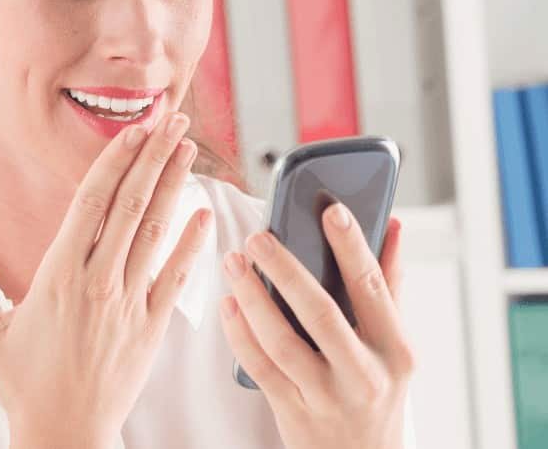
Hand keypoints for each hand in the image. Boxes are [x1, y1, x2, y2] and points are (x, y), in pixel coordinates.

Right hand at [0, 112, 213, 447]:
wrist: (64, 436)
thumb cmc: (19, 382)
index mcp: (58, 275)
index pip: (91, 203)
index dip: (114, 162)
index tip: (132, 130)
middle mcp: (99, 282)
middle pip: (130, 206)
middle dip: (153, 157)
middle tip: (171, 117)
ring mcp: (129, 303)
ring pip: (155, 232)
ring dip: (174, 186)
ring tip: (188, 148)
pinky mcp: (152, 326)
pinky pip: (176, 278)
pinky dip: (191, 244)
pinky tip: (204, 214)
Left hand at [219, 204, 413, 448]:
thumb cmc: (376, 390)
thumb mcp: (393, 344)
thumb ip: (389, 283)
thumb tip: (391, 224)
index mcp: (395, 350)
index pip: (372, 288)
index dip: (352, 247)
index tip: (331, 210)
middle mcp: (364, 375)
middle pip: (321, 313)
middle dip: (286, 270)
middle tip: (259, 236)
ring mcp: (326, 397)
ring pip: (281, 341)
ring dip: (252, 297)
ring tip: (234, 262)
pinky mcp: (293, 413)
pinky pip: (259, 368)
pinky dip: (239, 333)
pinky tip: (228, 303)